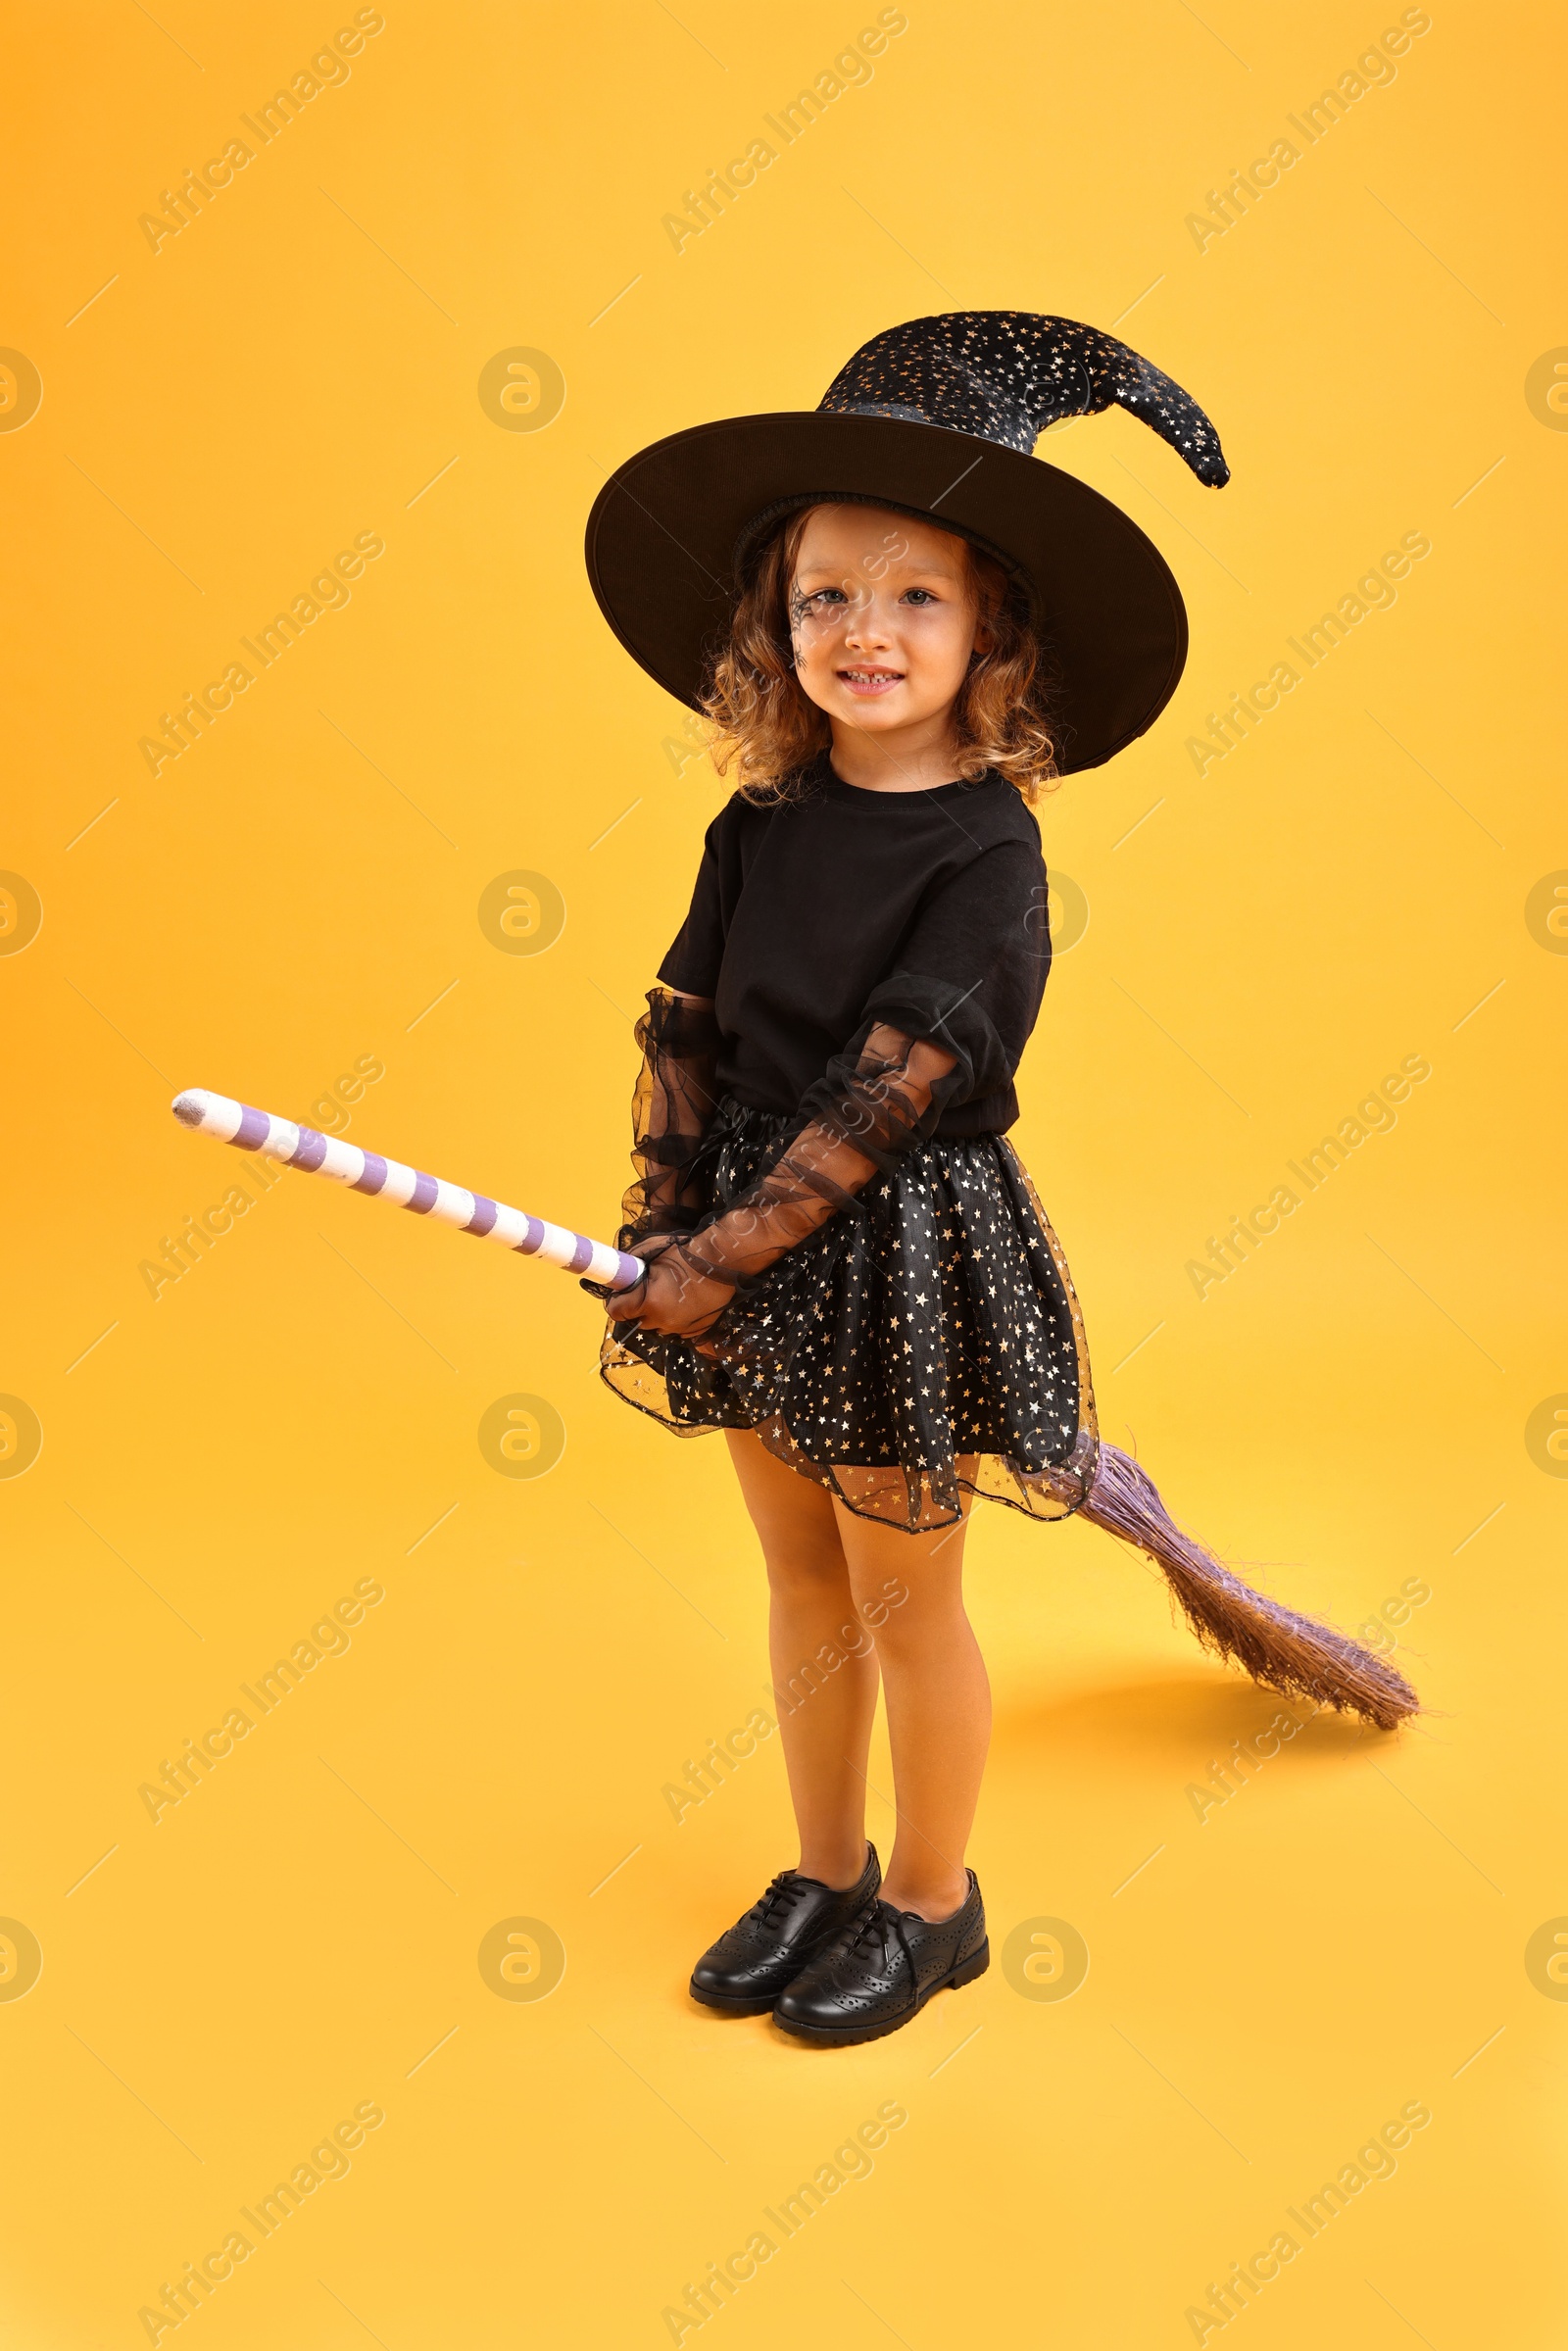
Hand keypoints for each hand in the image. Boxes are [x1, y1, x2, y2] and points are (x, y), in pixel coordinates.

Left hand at [606, 1239, 734, 1337]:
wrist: (724, 1259)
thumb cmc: (686, 1252)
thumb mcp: (652, 1249)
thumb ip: (631, 1263)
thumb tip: (620, 1273)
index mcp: (651, 1301)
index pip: (617, 1311)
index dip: (617, 1300)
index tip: (622, 1292)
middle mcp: (664, 1320)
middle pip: (637, 1322)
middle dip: (638, 1308)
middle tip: (646, 1290)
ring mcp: (681, 1328)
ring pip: (657, 1327)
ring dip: (656, 1315)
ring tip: (667, 1295)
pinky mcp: (697, 1330)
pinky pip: (676, 1329)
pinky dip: (674, 1319)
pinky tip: (682, 1302)